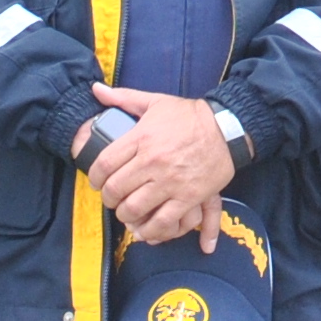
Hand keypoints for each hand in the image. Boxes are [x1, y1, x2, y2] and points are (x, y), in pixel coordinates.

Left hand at [70, 86, 235, 243]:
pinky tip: (146, 229)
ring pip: (134, 208)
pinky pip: (162, 222)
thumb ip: (123, 98)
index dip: (94, 178)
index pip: (104, 164)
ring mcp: (170, 182)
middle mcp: (153, 161)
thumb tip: (96, 89)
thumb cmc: (189, 116)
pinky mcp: (188, 197)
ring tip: (127, 212)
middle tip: (112, 199)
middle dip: (109, 199)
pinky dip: (150, 230)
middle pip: (115, 189)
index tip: (98, 182)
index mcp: (142, 137)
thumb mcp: (156, 102)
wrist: (226, 129)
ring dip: (126, 215)